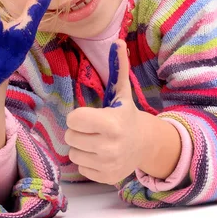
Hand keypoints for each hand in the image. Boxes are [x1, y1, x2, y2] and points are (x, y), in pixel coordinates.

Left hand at [65, 40, 156, 183]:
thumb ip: (118, 68)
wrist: (146, 144)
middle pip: (70, 137)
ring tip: (97, 142)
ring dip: (82, 147)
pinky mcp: (106, 178)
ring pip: (73, 154)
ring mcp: (108, 164)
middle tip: (94, 129)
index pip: (73, 119)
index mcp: (111, 123)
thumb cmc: (127, 115)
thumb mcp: (122, 92)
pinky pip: (81, 168)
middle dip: (79, 131)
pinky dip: (88, 161)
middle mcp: (110, 146)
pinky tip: (101, 155)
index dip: (79, 116)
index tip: (91, 116)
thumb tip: (118, 40)